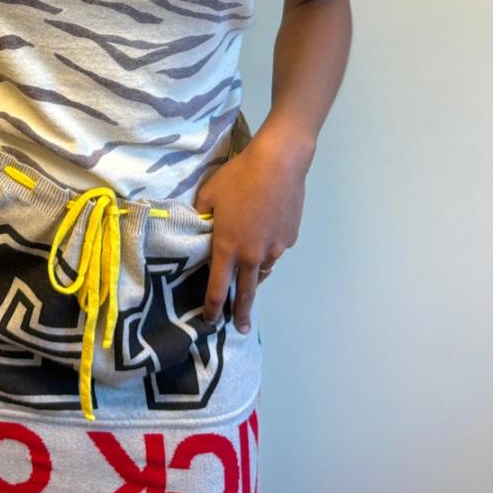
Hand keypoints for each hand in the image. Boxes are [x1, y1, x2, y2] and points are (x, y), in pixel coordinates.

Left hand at [193, 122, 314, 333]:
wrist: (278, 164)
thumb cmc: (239, 177)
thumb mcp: (209, 194)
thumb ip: (202, 215)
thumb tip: (202, 225)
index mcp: (227, 247)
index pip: (218, 287)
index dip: (213, 308)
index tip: (210, 321)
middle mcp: (252, 254)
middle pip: (247, 292)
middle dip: (242, 313)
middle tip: (242, 328)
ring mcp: (274, 248)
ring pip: (263, 270)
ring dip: (255, 277)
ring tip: (251, 280)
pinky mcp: (290, 237)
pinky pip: (276, 250)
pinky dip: (269, 250)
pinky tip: (266, 234)